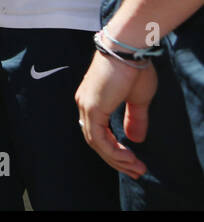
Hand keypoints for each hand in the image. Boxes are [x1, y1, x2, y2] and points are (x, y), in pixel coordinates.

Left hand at [75, 51, 156, 178]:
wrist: (127, 50)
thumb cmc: (133, 68)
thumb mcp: (137, 98)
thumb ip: (134, 118)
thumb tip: (134, 139)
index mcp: (92, 101)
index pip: (98, 133)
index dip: (114, 151)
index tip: (132, 162)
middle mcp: (84, 104)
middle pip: (95, 141)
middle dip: (116, 160)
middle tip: (135, 171)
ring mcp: (86, 106)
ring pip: (96, 143)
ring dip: (116, 159)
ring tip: (136, 168)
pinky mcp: (92, 107)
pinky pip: (98, 138)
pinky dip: (112, 152)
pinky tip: (127, 158)